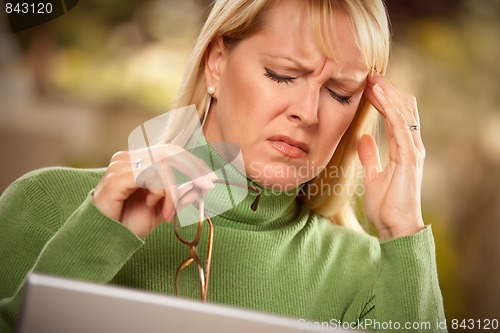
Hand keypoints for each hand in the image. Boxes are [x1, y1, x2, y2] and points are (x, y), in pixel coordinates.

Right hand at [93, 145, 217, 238]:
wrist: (103, 238)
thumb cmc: (128, 223)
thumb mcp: (163, 210)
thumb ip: (180, 196)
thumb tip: (201, 186)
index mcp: (138, 160)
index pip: (172, 150)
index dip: (193, 162)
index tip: (210, 179)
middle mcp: (129, 157)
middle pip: (170, 152)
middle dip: (193, 169)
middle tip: (207, 186)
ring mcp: (121, 164)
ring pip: (163, 164)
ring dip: (174, 190)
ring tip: (170, 213)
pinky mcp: (117, 176)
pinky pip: (150, 176)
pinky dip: (162, 193)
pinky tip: (158, 209)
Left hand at [358, 73, 425, 239]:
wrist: (395, 227)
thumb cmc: (386, 205)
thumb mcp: (373, 175)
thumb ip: (371, 157)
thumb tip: (363, 140)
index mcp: (404, 149)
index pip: (398, 115)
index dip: (385, 99)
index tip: (368, 85)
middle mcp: (412, 146)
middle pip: (404, 108)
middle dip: (387, 90)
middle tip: (368, 75)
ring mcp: (413, 151)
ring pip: (403, 112)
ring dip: (387, 94)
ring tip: (372, 78)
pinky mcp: (409, 158)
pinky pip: (400, 126)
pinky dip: (389, 108)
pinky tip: (378, 96)